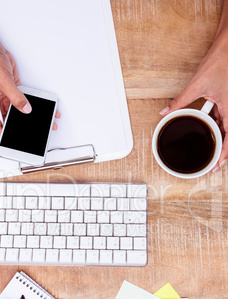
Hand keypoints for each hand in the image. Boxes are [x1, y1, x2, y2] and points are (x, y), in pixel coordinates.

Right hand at [0, 36, 59, 138]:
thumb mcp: (3, 80)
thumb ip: (15, 97)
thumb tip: (25, 109)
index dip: (5, 137)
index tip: (16, 141)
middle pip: (9, 124)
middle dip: (22, 129)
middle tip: (35, 134)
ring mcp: (5, 101)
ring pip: (19, 116)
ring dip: (30, 119)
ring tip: (44, 124)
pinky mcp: (14, 95)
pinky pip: (24, 105)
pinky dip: (34, 108)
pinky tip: (44, 111)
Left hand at [159, 34, 227, 172]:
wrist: (227, 45)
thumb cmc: (219, 61)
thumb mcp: (197, 85)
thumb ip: (180, 101)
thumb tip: (165, 112)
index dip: (224, 155)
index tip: (217, 165)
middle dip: (222, 151)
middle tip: (214, 164)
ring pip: (226, 127)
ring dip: (220, 138)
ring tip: (211, 150)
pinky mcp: (226, 99)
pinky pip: (223, 116)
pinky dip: (217, 125)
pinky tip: (209, 129)